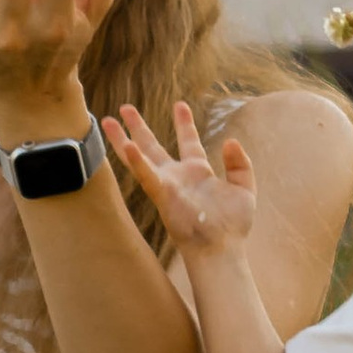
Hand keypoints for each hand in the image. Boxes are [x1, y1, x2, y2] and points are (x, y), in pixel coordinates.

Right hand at [105, 99, 259, 258]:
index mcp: (197, 172)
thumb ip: (239, 164)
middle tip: (125, 107)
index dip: (184, 123)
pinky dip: (137, 162)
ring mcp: (167, 185)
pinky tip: (127, 145)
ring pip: (140, 157)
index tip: (180, 105)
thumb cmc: (232, 225)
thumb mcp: (244, 188)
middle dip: (139, 127)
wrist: (222, 247)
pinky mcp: (162, 195)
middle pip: (153, 146)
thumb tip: (231, 140)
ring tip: (108, 120)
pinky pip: (147, 175)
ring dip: (123, 139)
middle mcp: (177, 176)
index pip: (188, 141)